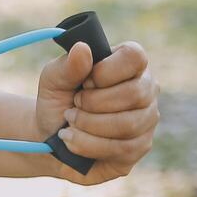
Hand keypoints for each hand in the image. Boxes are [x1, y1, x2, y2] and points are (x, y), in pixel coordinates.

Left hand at [35, 40, 159, 184]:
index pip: (134, 57)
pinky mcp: (139, 147)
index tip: (84, 83)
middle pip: (134, 93)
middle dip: (93, 103)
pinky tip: (72, 140)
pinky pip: (121, 148)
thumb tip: (82, 48)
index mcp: (130, 64)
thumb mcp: (53, 81)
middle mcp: (146, 89)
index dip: (104, 72)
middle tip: (73, 106)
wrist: (49, 138)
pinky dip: (87, 145)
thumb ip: (67, 66)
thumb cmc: (57, 102)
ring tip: (69, 123)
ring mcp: (146, 120)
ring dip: (88, 125)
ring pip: (128, 124)